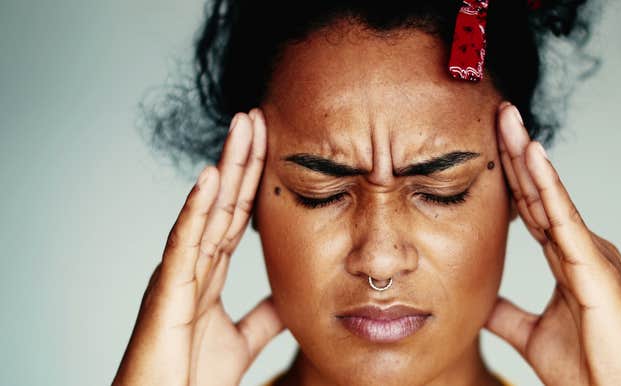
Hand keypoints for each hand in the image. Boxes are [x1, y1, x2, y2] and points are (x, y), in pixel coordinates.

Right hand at [113, 109, 283, 385]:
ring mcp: (178, 273)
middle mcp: (193, 264)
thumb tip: (292, 296)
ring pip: (205, 211)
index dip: (253, 179)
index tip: (270, 142)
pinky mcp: (166, 291)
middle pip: (223, 202)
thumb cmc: (191, 376)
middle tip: (257, 116)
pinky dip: (196, 210)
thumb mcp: (242, 340)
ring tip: (241, 127)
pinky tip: (210, 177)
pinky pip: (183, 244)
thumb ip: (264, 315)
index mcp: (209, 273)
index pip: (237, 215)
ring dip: (225, 167)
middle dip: (241, 158)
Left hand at [485, 102, 620, 385]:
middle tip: (499, 114)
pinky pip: (564, 218)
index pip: (531, 210)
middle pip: (539, 194)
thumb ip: (506, 313)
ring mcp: (591, 253)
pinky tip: (532, 153)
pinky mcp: (595, 265)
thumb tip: (478, 300)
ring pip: (550, 196)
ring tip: (508, 119)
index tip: (491, 146)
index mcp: (568, 260)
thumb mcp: (530, 334)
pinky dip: (548, 185)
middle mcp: (581, 249)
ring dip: (528, 155)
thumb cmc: (586, 369)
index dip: (511, 178)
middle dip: (518, 153)